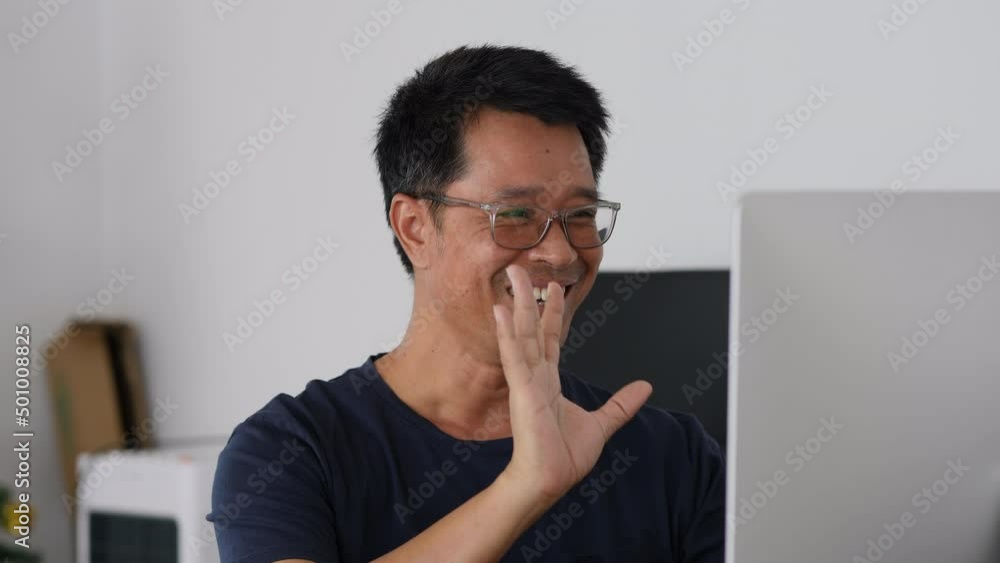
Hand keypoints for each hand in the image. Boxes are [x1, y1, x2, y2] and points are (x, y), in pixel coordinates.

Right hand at [492, 264, 652, 501]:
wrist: (550, 479)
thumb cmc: (564, 456)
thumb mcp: (602, 424)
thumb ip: (620, 404)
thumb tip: (644, 388)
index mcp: (549, 382)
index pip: (549, 338)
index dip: (552, 312)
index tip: (555, 289)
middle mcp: (535, 376)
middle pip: (531, 328)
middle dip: (529, 298)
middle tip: (523, 269)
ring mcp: (526, 381)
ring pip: (521, 334)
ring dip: (517, 304)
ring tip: (513, 277)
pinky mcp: (522, 391)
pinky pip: (514, 357)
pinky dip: (507, 333)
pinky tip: (502, 312)